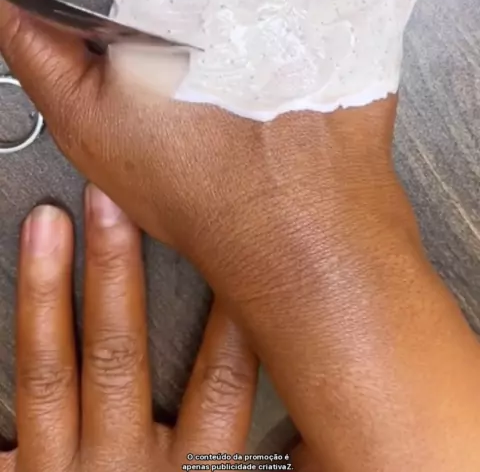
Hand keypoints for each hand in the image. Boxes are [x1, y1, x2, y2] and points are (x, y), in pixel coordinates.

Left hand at [0, 185, 258, 471]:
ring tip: (46, 222)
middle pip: (118, 357)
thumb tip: (274, 377)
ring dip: (46, 289)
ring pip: (48, 371)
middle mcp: (122, 470)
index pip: (219, 380)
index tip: (228, 241)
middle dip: (114, 269)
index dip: (229, 311)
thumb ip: (235, 442)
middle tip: (111, 200)